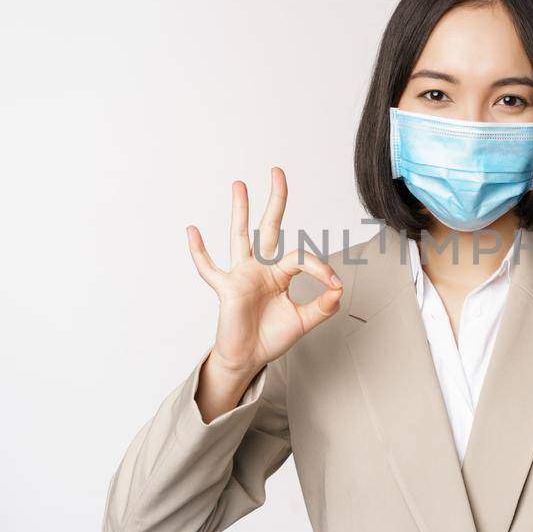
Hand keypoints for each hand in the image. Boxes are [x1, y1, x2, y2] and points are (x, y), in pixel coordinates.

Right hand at [187, 167, 342, 415]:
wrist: (248, 359)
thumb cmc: (271, 337)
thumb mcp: (304, 321)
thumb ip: (323, 306)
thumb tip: (339, 288)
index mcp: (279, 273)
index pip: (301, 257)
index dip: (320, 268)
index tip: (334, 285)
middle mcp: (260, 268)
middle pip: (268, 227)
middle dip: (275, 200)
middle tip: (278, 172)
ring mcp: (241, 275)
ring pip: (241, 237)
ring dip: (240, 210)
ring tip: (239, 185)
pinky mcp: (226, 289)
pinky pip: (209, 268)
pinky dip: (199, 251)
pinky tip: (192, 231)